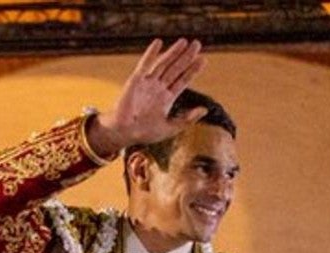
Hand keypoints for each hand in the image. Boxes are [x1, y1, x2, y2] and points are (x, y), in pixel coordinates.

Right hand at [88, 38, 207, 156]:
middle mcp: (158, 88)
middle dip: (186, 57)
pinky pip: (144, 65)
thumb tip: (205, 109)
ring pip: (163, 64)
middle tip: (197, 44)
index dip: (192, 70)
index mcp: (166, 98)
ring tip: (184, 42)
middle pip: (175, 69)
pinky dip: (151, 54)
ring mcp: (147, 83)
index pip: (182, 80)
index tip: (203, 60)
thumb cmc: (144, 133)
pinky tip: (158, 42)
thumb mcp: (170, 128)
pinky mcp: (136, 81)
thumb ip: (187, 119)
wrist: (124, 134)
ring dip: (173, 53)